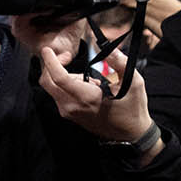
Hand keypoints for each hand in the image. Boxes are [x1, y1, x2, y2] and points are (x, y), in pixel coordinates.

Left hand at [36, 45, 152, 143]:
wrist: (129, 133)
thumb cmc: (132, 107)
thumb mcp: (132, 81)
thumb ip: (119, 62)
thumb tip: (108, 47)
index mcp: (86, 97)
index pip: (59, 78)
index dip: (51, 61)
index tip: (47, 50)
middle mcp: (72, 106)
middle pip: (47, 82)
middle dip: (51, 65)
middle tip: (69, 56)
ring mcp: (68, 112)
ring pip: (53, 88)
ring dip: (64, 75)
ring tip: (92, 80)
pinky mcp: (68, 114)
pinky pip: (59, 95)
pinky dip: (66, 85)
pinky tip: (87, 87)